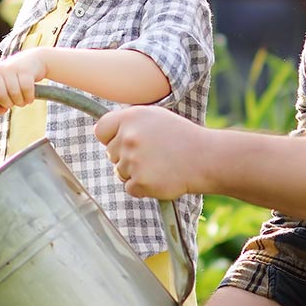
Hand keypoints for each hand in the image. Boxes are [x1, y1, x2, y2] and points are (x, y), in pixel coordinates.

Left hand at [0, 49, 47, 112]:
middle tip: (13, 102)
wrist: (34, 60)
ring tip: (23, 99)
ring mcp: (11, 68)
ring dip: (21, 102)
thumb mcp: (4, 89)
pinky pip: (26, 89)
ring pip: (14, 94)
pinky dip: (29, 97)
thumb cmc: (16, 79)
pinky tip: (29, 96)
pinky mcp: (25, 70)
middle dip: (8, 103)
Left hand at [93, 106, 208, 198]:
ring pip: (120, 172)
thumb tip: (101, 131)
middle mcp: (129, 137)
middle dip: (126, 157)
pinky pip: (130, 188)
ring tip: (159, 166)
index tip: (121, 143)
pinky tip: (160, 178)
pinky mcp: (140, 182)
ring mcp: (133, 160)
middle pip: (111, 154)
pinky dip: (143, 188)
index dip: (110, 138)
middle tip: (152, 155)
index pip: (101, 130)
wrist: (205, 158)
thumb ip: (130, 122)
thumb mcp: (155, 117)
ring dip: (136, 173)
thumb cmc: (182, 138)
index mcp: (131, 117)